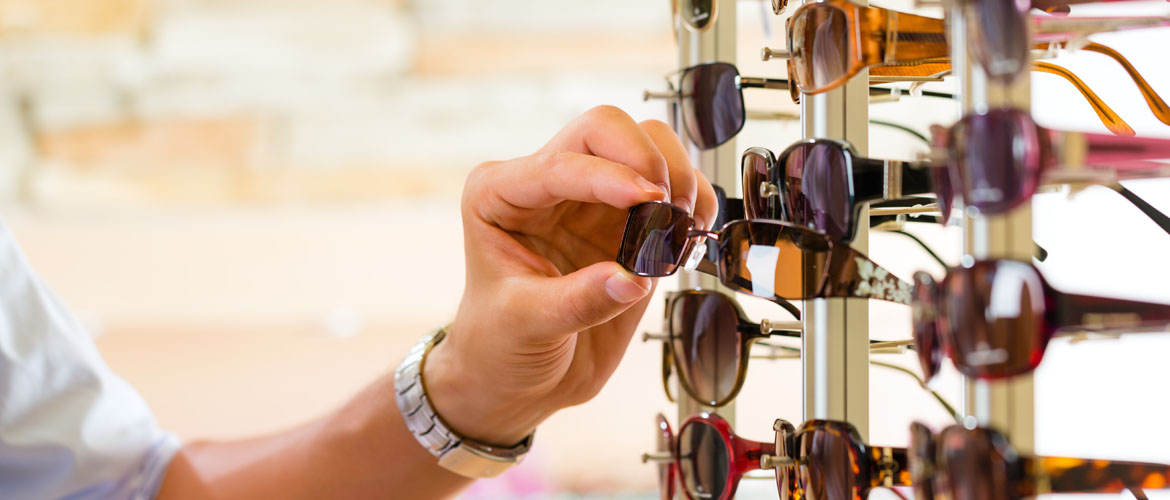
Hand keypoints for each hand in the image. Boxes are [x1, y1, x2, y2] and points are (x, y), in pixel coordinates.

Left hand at [424, 106, 717, 444]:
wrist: (519, 380)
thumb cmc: (501, 346)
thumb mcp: (526, 325)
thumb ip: (578, 301)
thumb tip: (633, 278)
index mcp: (500, 194)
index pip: (563, 163)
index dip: (611, 177)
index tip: (650, 199)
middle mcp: (545, 184)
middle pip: (605, 129)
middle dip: (645, 159)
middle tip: (667, 206)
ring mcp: (591, 199)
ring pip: (647, 144)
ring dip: (676, 177)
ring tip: (677, 228)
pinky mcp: (629, 221)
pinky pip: (675, 186)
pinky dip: (695, 202)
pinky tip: (687, 238)